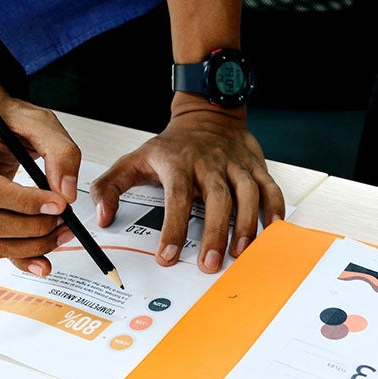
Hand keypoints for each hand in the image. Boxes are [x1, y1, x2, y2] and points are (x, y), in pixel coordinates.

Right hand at [0, 91, 82, 275]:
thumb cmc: (5, 117)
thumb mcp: (39, 121)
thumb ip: (61, 152)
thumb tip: (66, 194)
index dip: (25, 203)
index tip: (59, 205)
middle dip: (33, 228)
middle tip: (66, 220)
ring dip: (31, 245)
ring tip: (61, 232)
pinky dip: (18, 255)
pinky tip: (42, 259)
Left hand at [90, 96, 284, 272]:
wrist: (206, 114)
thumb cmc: (171, 146)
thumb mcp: (134, 160)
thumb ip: (110, 188)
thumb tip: (102, 218)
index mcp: (178, 163)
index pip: (176, 197)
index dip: (173, 228)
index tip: (168, 256)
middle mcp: (209, 163)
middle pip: (216, 198)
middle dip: (215, 233)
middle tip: (210, 264)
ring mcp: (235, 164)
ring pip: (247, 193)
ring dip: (246, 224)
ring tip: (240, 253)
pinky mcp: (255, 166)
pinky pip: (269, 187)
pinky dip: (274, 208)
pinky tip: (272, 230)